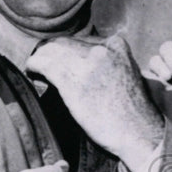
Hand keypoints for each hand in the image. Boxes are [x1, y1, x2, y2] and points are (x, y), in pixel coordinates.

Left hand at [26, 33, 164, 171]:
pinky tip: (33, 74)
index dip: (70, 51)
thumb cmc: (133, 111)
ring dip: (41, 59)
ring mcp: (85, 63)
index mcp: (116, 45)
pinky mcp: (70, 79)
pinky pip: (42, 64)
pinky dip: (34, 67)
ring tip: (37, 71)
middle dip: (53, 53)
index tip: (65, 62)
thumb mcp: (127, 74)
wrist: (138, 132)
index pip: (83, 39)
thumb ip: (110, 62)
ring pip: (50, 50)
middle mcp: (100, 49)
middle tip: (45, 66)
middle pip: (64, 42)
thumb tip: (86, 64)